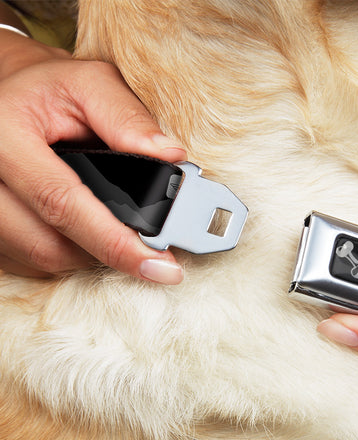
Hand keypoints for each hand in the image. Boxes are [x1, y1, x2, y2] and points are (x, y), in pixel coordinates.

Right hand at [0, 30, 185, 282]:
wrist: (7, 95)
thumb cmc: (50, 89)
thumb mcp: (90, 84)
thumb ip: (128, 117)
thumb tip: (170, 156)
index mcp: (4, 135)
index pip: (62, 203)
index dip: (115, 242)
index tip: (160, 266)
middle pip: (49, 245)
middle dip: (108, 252)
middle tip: (149, 251)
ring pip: (41, 258)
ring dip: (88, 254)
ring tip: (116, 231)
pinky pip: (29, 260)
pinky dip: (66, 252)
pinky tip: (85, 231)